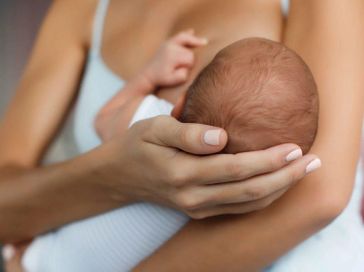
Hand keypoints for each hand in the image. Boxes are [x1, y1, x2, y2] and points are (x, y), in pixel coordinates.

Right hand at [101, 116, 320, 218]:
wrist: (120, 176)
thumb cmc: (138, 145)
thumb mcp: (155, 128)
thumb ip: (187, 133)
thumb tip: (221, 137)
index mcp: (182, 172)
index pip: (236, 169)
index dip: (268, 160)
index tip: (295, 148)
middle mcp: (192, 196)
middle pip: (249, 191)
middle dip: (284, 177)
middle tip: (312, 162)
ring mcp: (196, 207)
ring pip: (247, 205)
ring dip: (278, 190)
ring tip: (302, 173)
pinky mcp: (199, 210)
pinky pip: (237, 209)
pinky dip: (262, 199)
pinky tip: (277, 186)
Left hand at [142, 29, 207, 86]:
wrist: (148, 75)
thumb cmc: (162, 79)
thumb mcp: (174, 80)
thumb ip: (183, 74)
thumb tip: (188, 66)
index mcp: (173, 55)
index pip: (190, 58)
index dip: (189, 65)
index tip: (182, 71)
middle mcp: (171, 46)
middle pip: (189, 51)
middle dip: (189, 58)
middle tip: (180, 67)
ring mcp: (168, 43)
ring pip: (187, 40)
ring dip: (194, 42)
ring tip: (204, 42)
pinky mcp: (167, 43)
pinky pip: (179, 35)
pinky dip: (187, 34)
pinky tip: (192, 31)